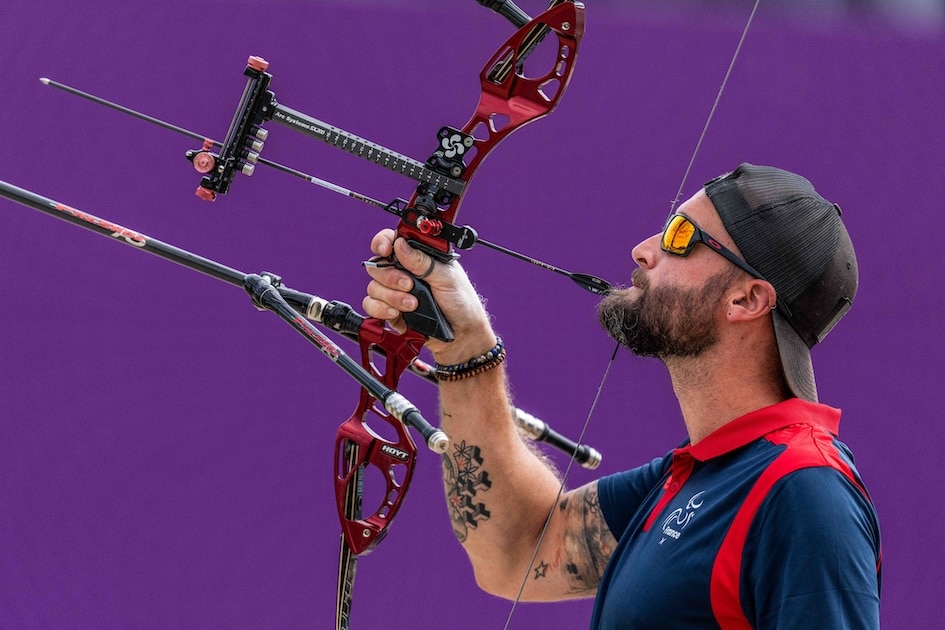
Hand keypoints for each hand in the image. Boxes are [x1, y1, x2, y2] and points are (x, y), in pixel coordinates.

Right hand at [363, 229, 496, 363]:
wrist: (461, 335)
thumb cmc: (462, 303)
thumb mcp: (447, 277)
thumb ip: (423, 262)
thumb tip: (401, 245)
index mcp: (419, 258)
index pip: (392, 241)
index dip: (383, 242)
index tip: (387, 250)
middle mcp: (404, 272)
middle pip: (377, 265)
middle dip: (391, 277)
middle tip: (409, 285)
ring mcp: (395, 292)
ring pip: (373, 287)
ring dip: (392, 296)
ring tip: (412, 304)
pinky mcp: (390, 310)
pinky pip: (371, 306)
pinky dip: (382, 310)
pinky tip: (398, 314)